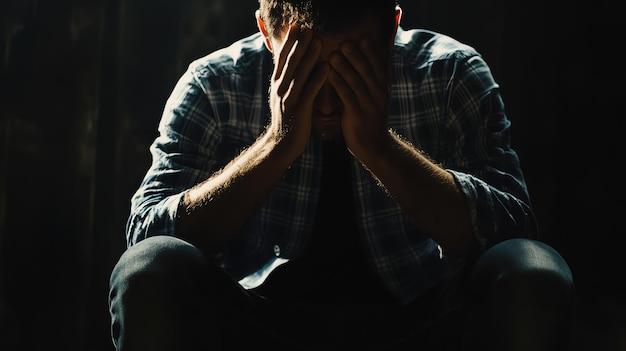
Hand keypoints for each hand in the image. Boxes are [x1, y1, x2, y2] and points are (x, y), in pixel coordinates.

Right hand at [269, 26, 328, 157]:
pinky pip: (309, 91)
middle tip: (308, 28)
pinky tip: (326, 68)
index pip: (282, 59)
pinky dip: (318, 78)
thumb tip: (294, 66)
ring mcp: (288, 99)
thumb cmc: (287, 121)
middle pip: (290, 62)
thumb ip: (289, 82)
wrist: (280, 145)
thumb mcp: (284, 98)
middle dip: (299, 44)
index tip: (296, 26)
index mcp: (277, 85)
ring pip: (299, 74)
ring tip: (318, 41)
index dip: (289, 42)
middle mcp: (280, 89)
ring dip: (308, 56)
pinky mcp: (298, 110)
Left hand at [328, 36, 390, 159]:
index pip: (379, 66)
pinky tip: (329, 74)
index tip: (363, 37)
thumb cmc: (369, 118)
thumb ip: (373, 81)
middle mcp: (378, 94)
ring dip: (345, 67)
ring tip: (334, 54)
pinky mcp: (358, 115)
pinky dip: (338, 83)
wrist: (374, 146)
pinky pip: (347, 96)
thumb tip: (372, 62)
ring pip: (357, 82)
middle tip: (345, 41)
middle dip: (356, 56)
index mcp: (382, 88)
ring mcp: (369, 105)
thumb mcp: (376, 98)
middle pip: (367, 71)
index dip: (371, 52)